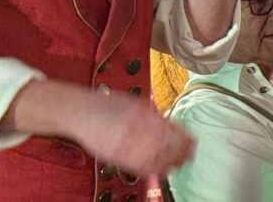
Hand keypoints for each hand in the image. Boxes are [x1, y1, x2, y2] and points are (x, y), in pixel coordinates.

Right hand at [72, 90, 195, 175]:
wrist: (81, 112)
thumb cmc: (106, 105)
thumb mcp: (133, 103)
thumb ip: (151, 115)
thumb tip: (169, 125)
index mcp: (143, 113)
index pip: (170, 130)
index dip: (184, 138)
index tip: (192, 141)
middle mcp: (137, 128)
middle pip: (167, 146)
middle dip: (182, 151)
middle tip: (190, 154)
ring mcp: (127, 143)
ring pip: (157, 159)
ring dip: (172, 162)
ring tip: (180, 163)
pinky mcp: (118, 156)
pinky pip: (142, 167)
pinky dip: (155, 169)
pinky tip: (163, 169)